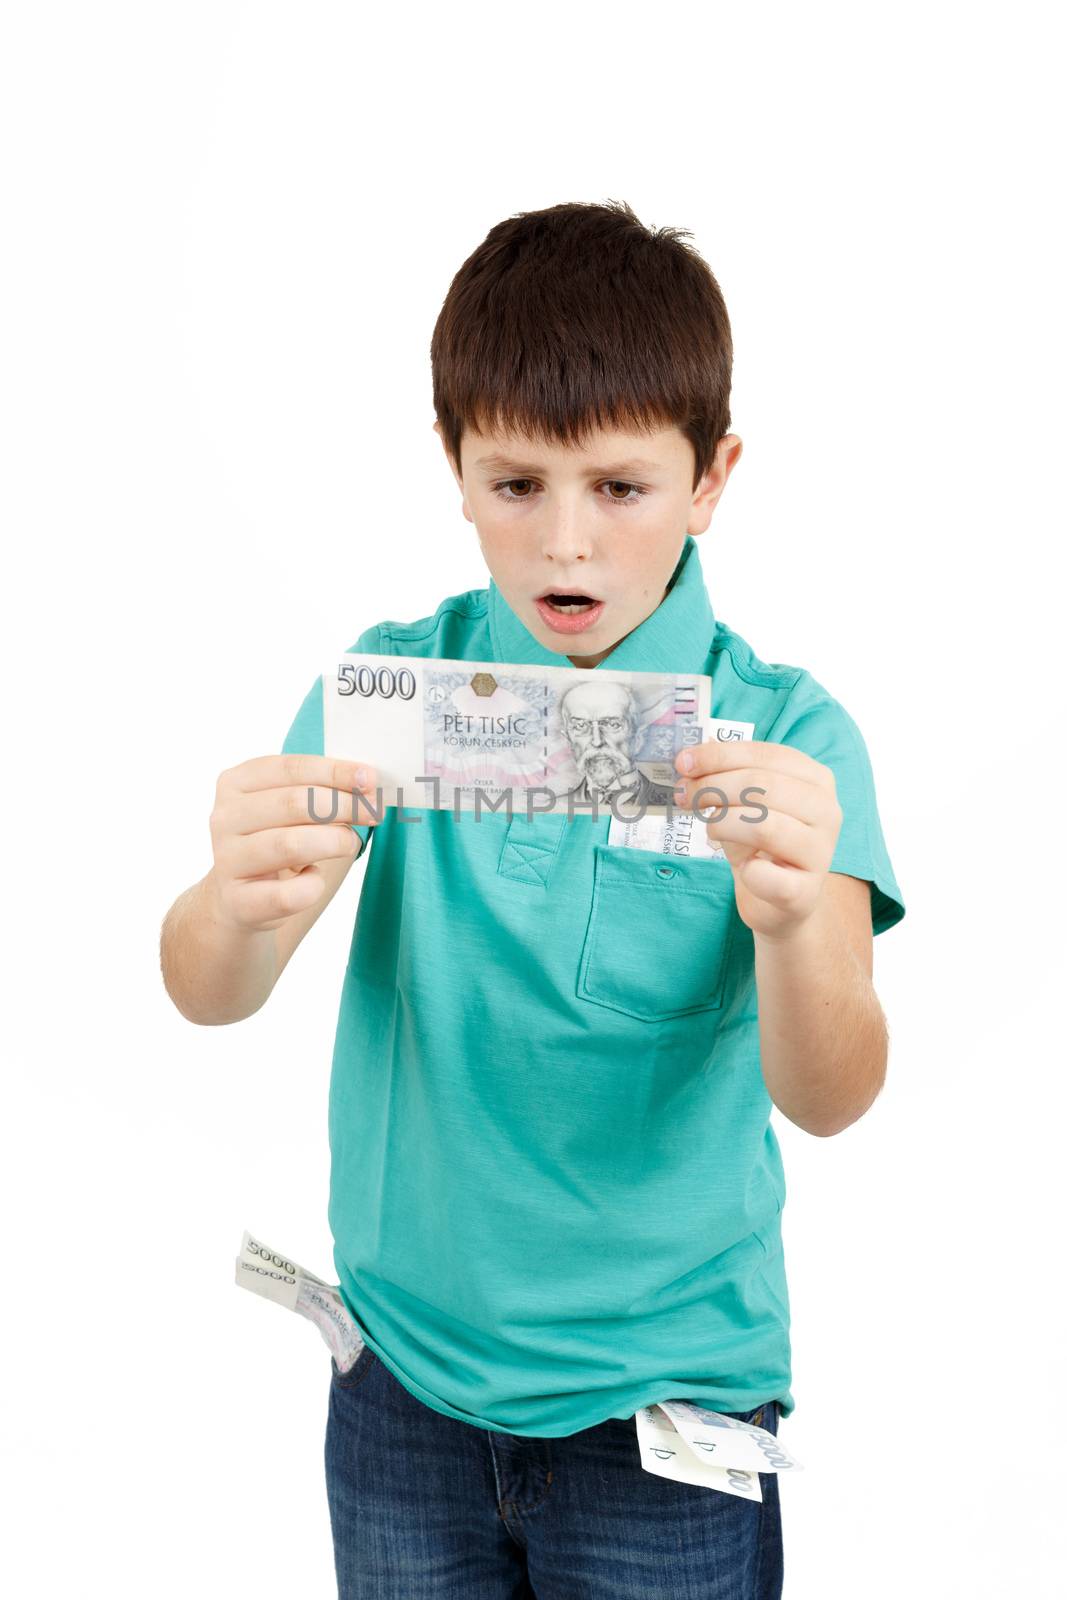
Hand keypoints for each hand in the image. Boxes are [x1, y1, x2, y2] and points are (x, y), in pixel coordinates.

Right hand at [208, 755, 378, 932]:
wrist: (240, 900)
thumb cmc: (276, 843)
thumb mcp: (291, 810)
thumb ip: (320, 791)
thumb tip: (369, 784)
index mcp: (236, 783)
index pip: (290, 769)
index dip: (336, 772)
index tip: (371, 779)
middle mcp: (225, 818)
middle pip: (294, 802)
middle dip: (344, 806)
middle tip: (374, 813)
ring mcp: (227, 860)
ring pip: (290, 844)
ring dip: (334, 842)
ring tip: (348, 845)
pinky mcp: (239, 901)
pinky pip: (289, 894)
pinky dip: (313, 885)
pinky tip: (314, 879)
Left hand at [672, 740, 842, 940]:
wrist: (781, 899)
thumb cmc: (760, 844)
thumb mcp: (744, 802)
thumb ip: (725, 775)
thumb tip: (694, 754)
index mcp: (815, 779)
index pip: (765, 755)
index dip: (719, 756)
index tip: (683, 763)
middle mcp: (826, 811)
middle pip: (761, 786)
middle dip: (713, 787)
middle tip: (685, 796)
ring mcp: (820, 852)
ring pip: (763, 826)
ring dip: (722, 825)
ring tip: (712, 831)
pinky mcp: (805, 891)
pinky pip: (765, 875)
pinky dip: (745, 871)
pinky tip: (744, 870)